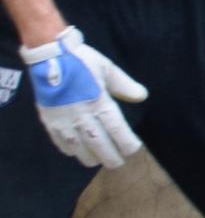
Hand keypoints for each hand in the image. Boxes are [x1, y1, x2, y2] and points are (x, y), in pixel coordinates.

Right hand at [19, 26, 147, 168]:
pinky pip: (60, 141)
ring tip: (99, 160)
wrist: (48, 54)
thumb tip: (142, 97)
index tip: (133, 149)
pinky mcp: (48, 120)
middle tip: (117, 163)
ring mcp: (63, 119)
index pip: (116, 129)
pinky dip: (69, 150)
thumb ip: (124, 85)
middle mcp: (81, 114)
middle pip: (98, 143)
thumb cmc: (81, 61)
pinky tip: (77, 151)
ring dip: (90, 156)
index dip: (125, 142)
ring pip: (78, 147)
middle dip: (110, 156)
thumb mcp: (107, 69)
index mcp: (98, 101)